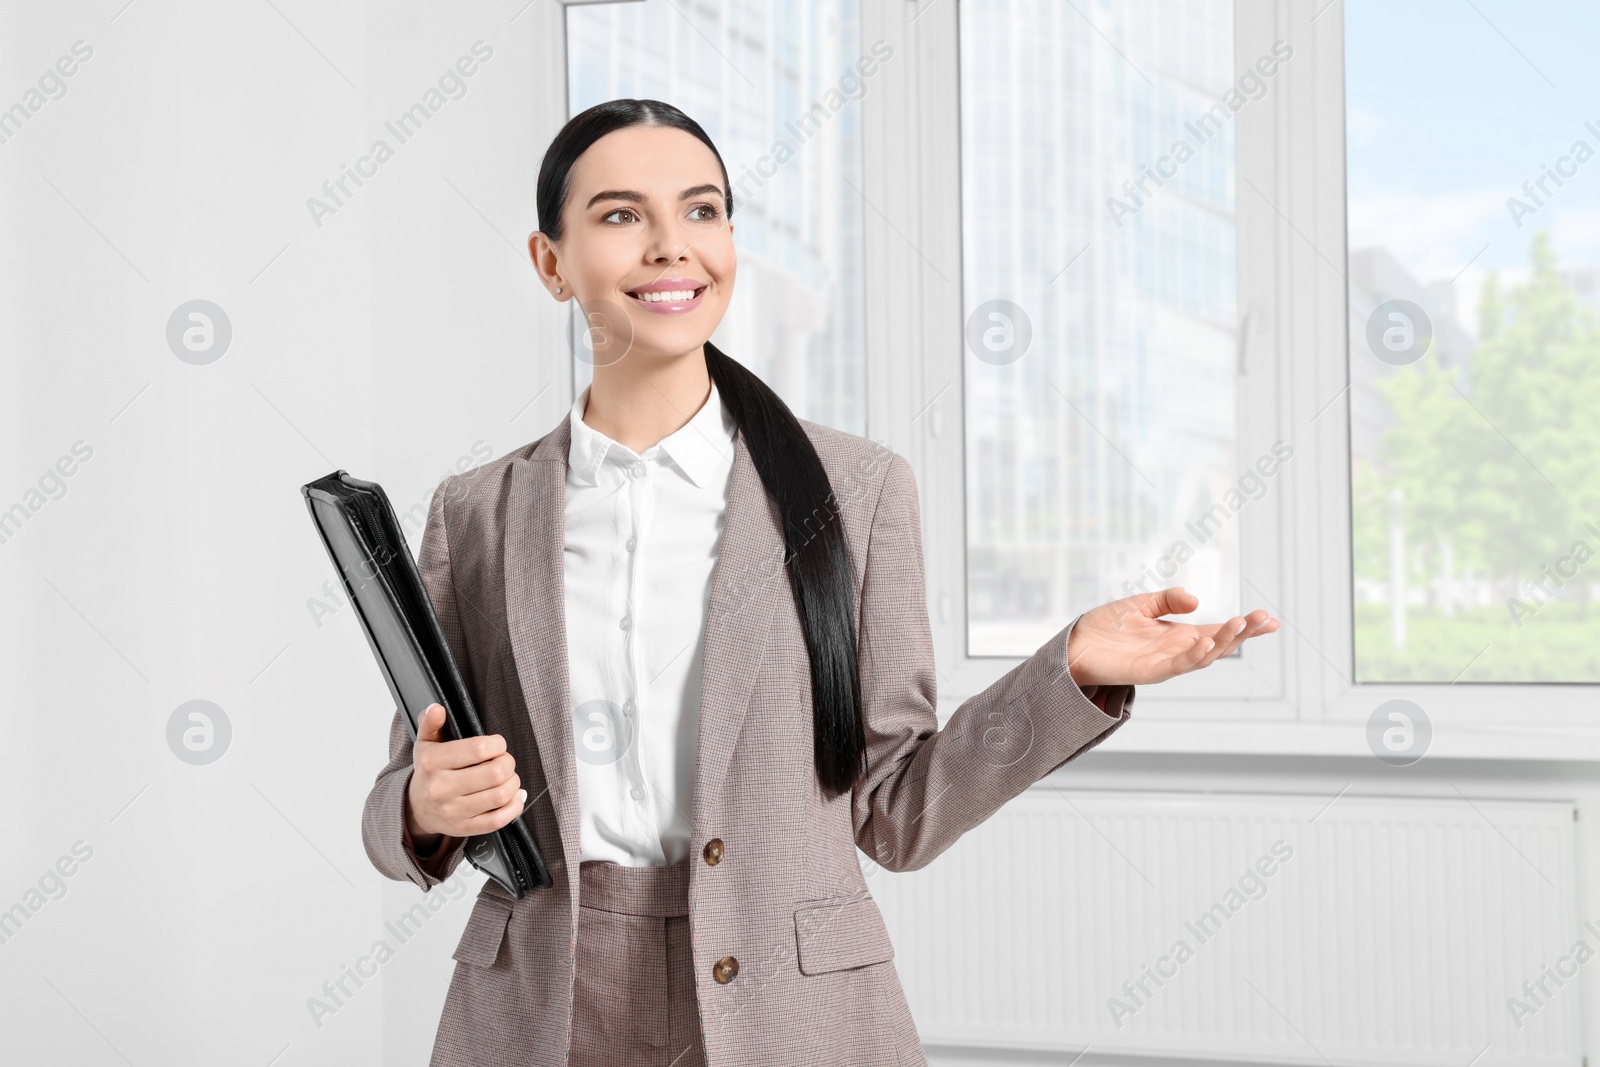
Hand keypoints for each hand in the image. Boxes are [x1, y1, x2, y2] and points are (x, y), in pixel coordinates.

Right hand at [404, 703, 525, 846]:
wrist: (417, 808)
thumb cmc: (429, 771)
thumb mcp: (425, 743)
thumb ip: (431, 723)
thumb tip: (437, 708)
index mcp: (433, 762)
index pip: (478, 749)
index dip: (498, 744)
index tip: (498, 744)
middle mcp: (441, 788)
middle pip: (495, 773)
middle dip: (508, 763)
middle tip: (505, 761)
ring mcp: (453, 811)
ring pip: (500, 796)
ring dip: (514, 783)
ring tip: (508, 777)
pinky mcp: (464, 828)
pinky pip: (499, 820)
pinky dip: (514, 807)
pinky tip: (513, 797)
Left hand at [1065, 587, 1278, 686]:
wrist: (1075, 645)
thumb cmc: (1106, 627)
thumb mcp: (1141, 604)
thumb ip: (1168, 599)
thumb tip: (1197, 600)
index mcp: (1179, 636)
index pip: (1218, 631)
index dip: (1244, 627)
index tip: (1270, 619)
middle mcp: (1177, 651)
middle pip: (1219, 645)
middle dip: (1243, 633)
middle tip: (1264, 619)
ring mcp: (1166, 664)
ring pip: (1204, 656)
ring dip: (1223, 642)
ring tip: (1240, 624)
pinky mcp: (1149, 672)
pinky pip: (1177, 665)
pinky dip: (1193, 655)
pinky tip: (1206, 641)